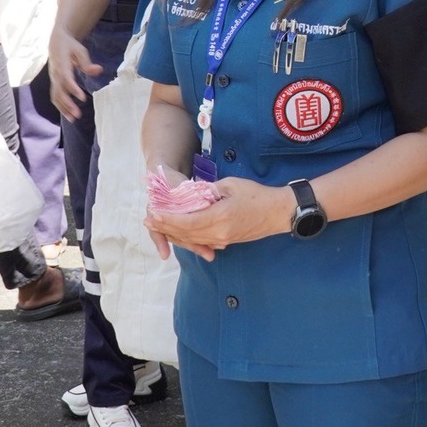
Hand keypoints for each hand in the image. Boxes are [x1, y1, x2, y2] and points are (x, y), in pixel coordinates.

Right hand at [47, 28, 103, 119]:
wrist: (56, 42)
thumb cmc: (70, 46)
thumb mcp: (80, 50)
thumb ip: (87, 63)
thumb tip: (98, 70)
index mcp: (61, 64)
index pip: (66, 78)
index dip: (73, 89)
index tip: (82, 98)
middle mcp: (55, 74)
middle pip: (59, 91)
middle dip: (67, 104)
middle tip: (78, 114)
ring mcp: (53, 79)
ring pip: (55, 96)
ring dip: (63, 108)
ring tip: (73, 119)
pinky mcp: (54, 83)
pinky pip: (55, 96)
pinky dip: (60, 107)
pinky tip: (69, 115)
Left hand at [144, 176, 291, 261]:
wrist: (278, 213)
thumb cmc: (257, 195)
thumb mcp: (230, 185)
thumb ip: (209, 190)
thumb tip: (191, 193)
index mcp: (219, 218)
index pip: (186, 222)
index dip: (167, 219)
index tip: (153, 213)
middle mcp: (219, 233)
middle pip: (186, 233)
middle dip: (165, 227)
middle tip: (148, 220)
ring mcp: (223, 239)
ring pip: (192, 240)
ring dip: (174, 234)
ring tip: (158, 227)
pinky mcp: (227, 241)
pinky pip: (202, 241)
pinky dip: (188, 238)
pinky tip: (179, 233)